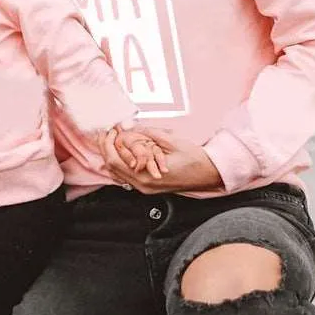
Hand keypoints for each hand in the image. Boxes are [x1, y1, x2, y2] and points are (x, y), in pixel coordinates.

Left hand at [101, 127, 224, 193]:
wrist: (208, 174)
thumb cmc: (193, 158)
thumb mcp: (170, 141)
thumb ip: (147, 134)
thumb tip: (128, 126)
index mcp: (146, 176)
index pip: (115, 160)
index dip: (108, 143)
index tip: (110, 129)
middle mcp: (142, 185)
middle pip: (112, 167)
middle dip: (106, 147)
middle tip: (108, 131)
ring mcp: (144, 188)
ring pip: (117, 173)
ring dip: (112, 154)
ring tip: (113, 138)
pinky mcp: (148, 187)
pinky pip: (126, 176)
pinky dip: (121, 162)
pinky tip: (122, 150)